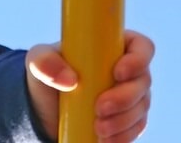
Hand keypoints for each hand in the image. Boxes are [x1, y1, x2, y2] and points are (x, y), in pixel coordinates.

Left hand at [25, 30, 153, 141]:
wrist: (45, 105)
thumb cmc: (47, 72)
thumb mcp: (37, 61)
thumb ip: (44, 61)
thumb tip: (69, 80)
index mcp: (111, 46)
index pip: (141, 46)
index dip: (137, 59)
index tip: (117, 73)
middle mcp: (127, 70)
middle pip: (143, 81)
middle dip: (125, 98)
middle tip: (99, 108)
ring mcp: (131, 95)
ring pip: (141, 107)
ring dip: (123, 120)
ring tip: (98, 129)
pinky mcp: (128, 118)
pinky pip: (137, 128)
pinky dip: (123, 135)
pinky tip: (105, 139)